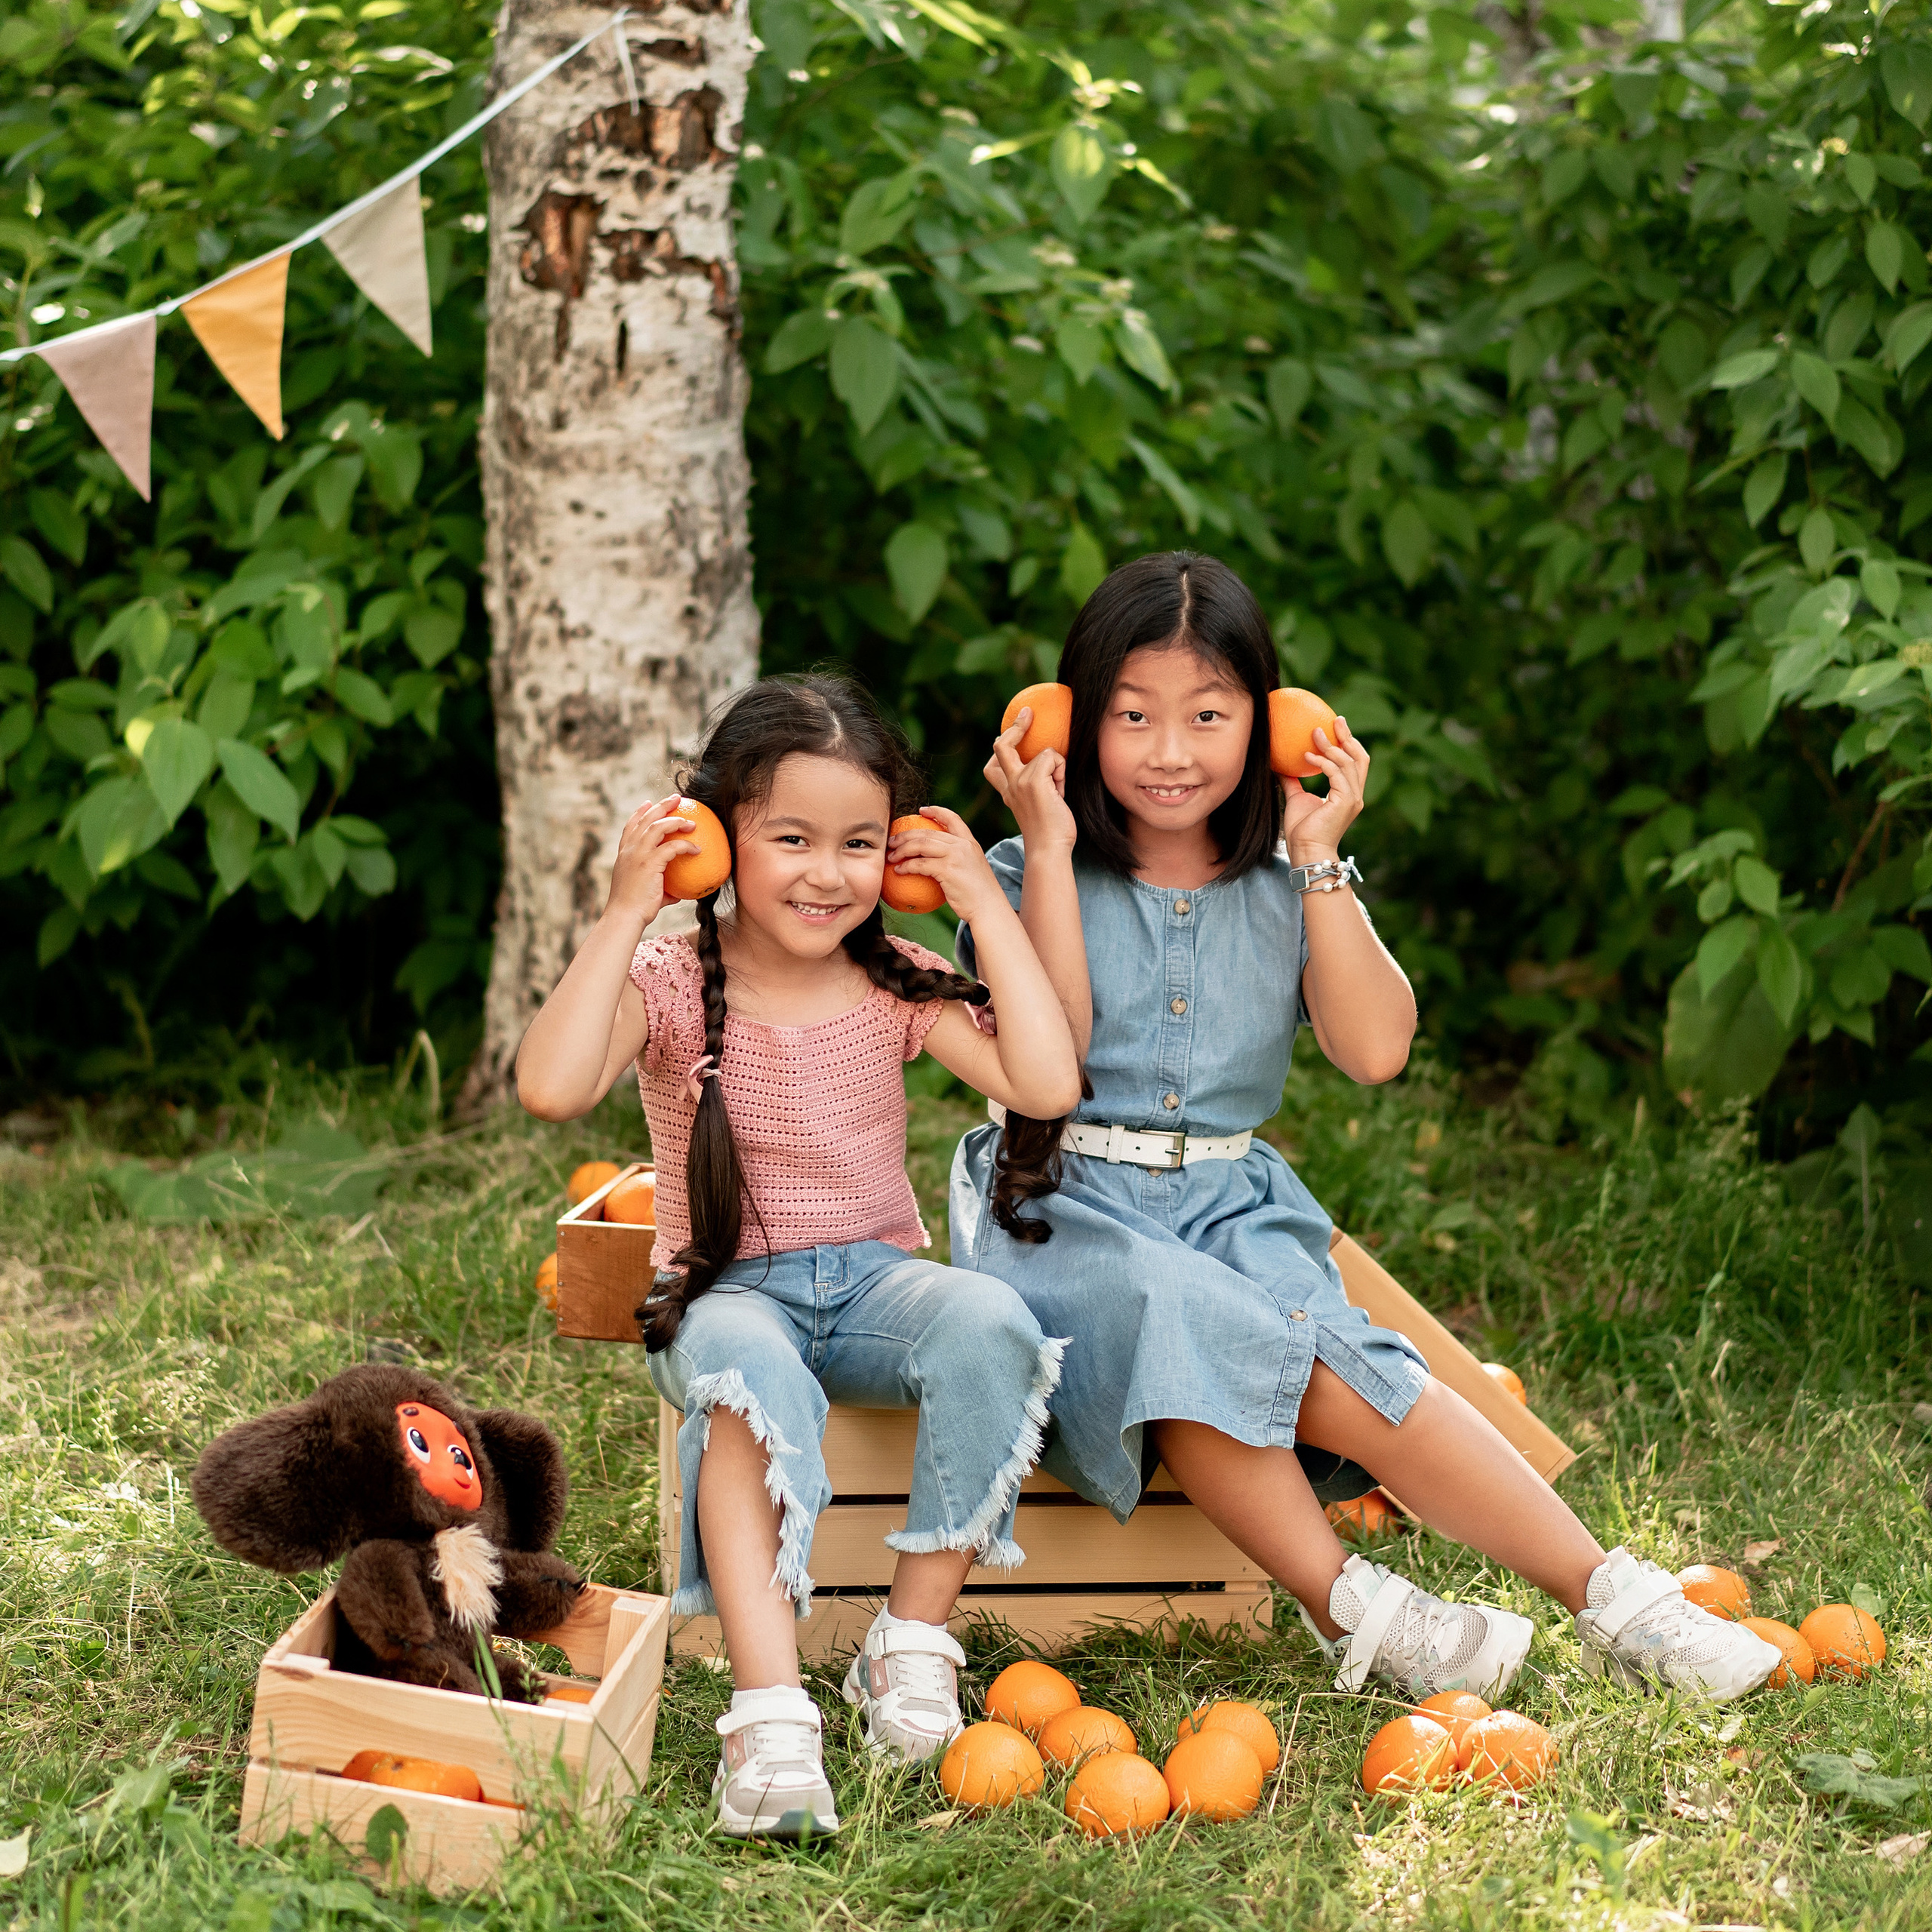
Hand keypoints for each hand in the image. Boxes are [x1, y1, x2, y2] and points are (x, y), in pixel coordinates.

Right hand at [607, 795, 698, 924]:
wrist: (625, 916)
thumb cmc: (635, 909)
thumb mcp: (646, 892)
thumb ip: (662, 888)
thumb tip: (678, 891)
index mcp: (624, 854)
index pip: (631, 826)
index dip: (640, 812)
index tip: (648, 802)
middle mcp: (629, 850)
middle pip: (646, 819)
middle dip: (662, 805)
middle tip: (676, 798)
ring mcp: (638, 855)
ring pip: (658, 826)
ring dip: (677, 821)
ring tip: (691, 822)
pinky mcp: (650, 863)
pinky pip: (672, 847)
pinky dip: (686, 845)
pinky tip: (697, 850)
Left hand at [885, 806, 1005, 923]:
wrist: (988, 908)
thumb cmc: (978, 896)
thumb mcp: (972, 871)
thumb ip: (958, 861)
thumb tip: (936, 862)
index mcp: (970, 842)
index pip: (953, 819)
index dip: (936, 811)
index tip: (921, 810)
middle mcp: (963, 845)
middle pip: (928, 832)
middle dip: (906, 834)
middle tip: (892, 840)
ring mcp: (955, 856)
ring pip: (921, 844)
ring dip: (902, 849)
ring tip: (891, 855)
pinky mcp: (947, 869)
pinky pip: (920, 864)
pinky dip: (906, 866)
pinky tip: (898, 871)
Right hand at [984, 712, 1076, 854]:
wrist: (1049, 849)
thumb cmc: (1052, 833)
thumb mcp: (1041, 805)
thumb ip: (1040, 788)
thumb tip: (1054, 766)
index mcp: (1008, 793)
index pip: (994, 767)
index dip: (1001, 747)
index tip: (1007, 734)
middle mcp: (1009, 785)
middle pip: (1002, 747)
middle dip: (1015, 727)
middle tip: (1027, 713)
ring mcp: (1019, 781)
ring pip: (1043, 753)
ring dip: (1057, 769)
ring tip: (1059, 792)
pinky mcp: (1033, 779)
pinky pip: (1054, 757)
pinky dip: (1062, 772)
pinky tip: (1061, 793)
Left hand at [1282, 716, 1370, 863]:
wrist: (1306, 852)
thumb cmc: (1302, 831)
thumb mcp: (1296, 799)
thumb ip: (1293, 782)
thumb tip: (1280, 765)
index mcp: (1348, 794)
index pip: (1355, 763)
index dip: (1348, 743)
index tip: (1336, 727)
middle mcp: (1355, 795)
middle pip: (1359, 757)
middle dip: (1348, 736)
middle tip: (1335, 719)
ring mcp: (1353, 798)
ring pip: (1348, 762)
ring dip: (1331, 746)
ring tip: (1314, 734)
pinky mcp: (1345, 802)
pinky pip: (1336, 773)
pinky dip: (1323, 762)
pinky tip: (1307, 756)